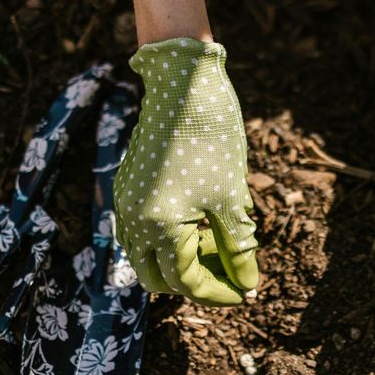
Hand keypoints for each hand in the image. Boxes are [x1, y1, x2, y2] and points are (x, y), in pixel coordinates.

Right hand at [113, 37, 258, 305]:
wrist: (182, 82)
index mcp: (159, 227)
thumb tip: (248, 284)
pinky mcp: (127, 188)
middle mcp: (133, 221)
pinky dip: (170, 240)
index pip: (187, 282)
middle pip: (160, 279)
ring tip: (218, 245)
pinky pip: (143, 232)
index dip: (220, 292)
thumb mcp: (231, 197)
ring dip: (180, 262)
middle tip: (230, 273)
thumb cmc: (211, 137)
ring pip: (147, 257)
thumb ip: (238, 246)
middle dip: (195, 283)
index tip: (246, 292)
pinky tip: (201, 224)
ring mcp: (126, 204)